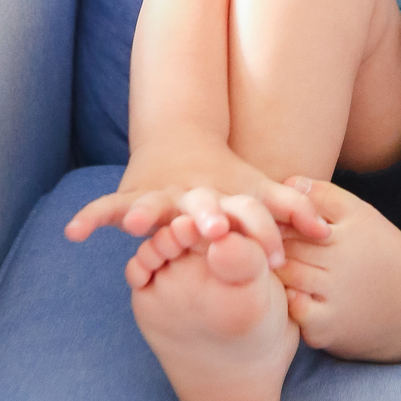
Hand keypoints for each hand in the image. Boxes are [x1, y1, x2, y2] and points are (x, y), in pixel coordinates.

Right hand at [63, 142, 331, 250]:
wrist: (179, 141)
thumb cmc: (224, 180)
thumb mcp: (258, 192)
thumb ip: (292, 211)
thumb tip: (327, 231)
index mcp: (227, 194)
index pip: (249, 212)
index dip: (264, 233)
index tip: (276, 259)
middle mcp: (192, 193)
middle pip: (200, 205)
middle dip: (205, 218)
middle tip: (211, 231)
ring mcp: (159, 194)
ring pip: (151, 204)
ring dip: (145, 214)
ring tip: (139, 223)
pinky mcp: (130, 196)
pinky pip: (107, 208)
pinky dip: (91, 216)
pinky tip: (73, 233)